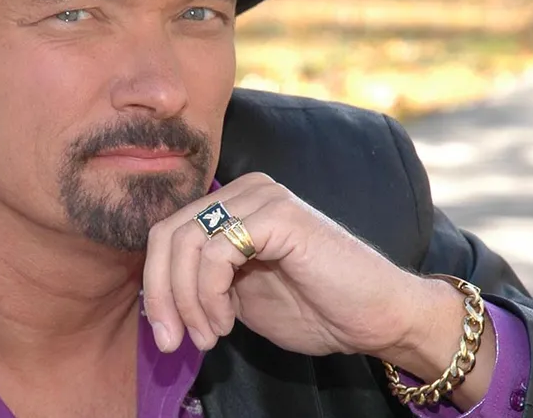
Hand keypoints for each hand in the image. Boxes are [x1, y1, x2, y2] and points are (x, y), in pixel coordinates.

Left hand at [142, 172, 428, 357]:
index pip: (168, 233)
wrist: (378, 318)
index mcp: (232, 205)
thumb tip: (154, 296)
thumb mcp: (238, 296)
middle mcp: (244, 191)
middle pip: (167, 234)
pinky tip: (226, 322)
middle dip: (161, 295)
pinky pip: (216, 253)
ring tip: (208, 336)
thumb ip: (201, 283)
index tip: (164, 334)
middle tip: (173, 341)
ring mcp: (262, 198)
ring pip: (186, 244)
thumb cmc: (317, 309)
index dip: (155, 285)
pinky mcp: (279, 215)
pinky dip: (209, 295)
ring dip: (186, 302)